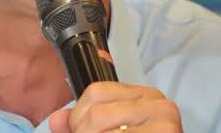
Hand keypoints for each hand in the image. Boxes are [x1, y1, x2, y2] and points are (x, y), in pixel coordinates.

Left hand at [49, 82, 181, 132]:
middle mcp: (157, 102)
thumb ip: (80, 126)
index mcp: (143, 95)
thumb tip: (55, 119)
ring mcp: (165, 119)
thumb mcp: (110, 132)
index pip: (95, 92)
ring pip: (103, 127)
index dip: (79, 117)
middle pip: (97, 113)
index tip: (81, 132)